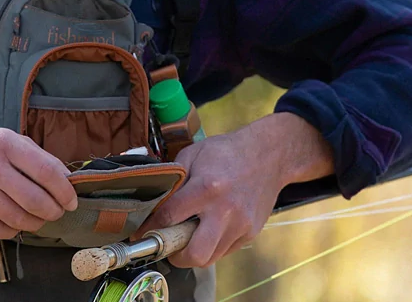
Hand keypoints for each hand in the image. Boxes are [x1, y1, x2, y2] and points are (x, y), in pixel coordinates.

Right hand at [0, 122, 77, 238]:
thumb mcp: (4, 137)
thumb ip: (35, 155)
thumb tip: (65, 178)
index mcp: (5, 143)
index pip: (47, 172)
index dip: (65, 191)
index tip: (71, 201)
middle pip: (35, 200)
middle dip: (53, 211)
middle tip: (56, 213)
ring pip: (16, 218)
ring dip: (34, 223)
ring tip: (37, 220)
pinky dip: (12, 231)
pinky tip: (15, 225)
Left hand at [134, 116, 293, 267]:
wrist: (269, 155)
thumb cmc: (227, 152)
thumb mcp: (194, 154)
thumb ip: (173, 181)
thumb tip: (154, 206)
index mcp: (207, 188)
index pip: (169, 218)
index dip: (150, 227)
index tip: (141, 232)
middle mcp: (225, 211)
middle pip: (195, 254)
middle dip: (175, 254)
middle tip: (169, 244)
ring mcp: (241, 224)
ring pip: (210, 258)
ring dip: (194, 251)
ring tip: (188, 235)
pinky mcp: (251, 233)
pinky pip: (225, 251)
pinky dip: (212, 245)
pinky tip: (209, 229)